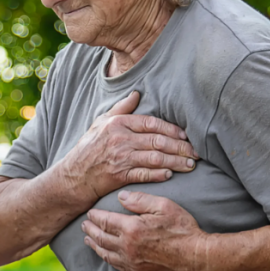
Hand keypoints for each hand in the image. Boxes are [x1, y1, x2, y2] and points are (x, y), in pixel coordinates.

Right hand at [60, 91, 198, 201]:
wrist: (73, 176)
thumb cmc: (88, 149)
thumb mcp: (100, 123)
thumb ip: (120, 109)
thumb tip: (136, 94)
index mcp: (118, 124)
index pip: (151, 123)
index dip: (171, 129)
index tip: (186, 135)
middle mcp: (120, 139)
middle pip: (157, 141)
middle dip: (181, 147)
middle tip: (196, 152)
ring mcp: (120, 158)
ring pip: (155, 158)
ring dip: (176, 162)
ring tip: (190, 165)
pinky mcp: (119, 176)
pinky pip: (144, 175)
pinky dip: (158, 175)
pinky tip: (170, 174)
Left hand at [82, 191, 218, 270]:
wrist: (195, 256)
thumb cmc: (182, 228)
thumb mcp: (163, 206)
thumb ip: (140, 200)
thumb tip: (120, 196)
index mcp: (132, 228)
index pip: (105, 221)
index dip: (95, 216)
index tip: (90, 212)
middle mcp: (127, 246)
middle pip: (101, 237)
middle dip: (90, 230)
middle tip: (84, 224)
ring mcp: (132, 261)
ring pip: (105, 253)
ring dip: (94, 244)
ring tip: (87, 239)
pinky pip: (115, 265)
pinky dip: (106, 257)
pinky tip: (104, 253)